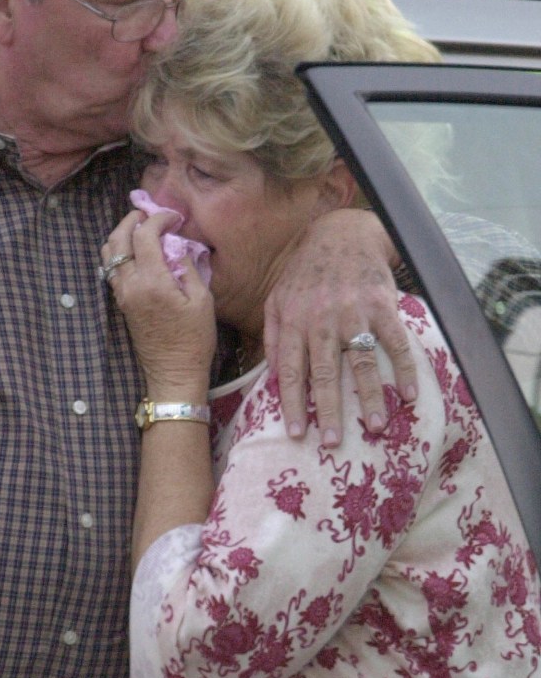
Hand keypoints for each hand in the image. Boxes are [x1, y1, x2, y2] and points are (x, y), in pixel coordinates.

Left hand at [103, 210, 215, 401]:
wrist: (174, 374)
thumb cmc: (194, 340)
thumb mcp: (202, 301)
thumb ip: (189, 267)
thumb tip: (179, 246)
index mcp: (152, 282)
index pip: (144, 236)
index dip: (158, 219)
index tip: (174, 217)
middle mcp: (130, 285)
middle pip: (118, 239)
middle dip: (133, 220)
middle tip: (151, 215)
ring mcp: (122, 295)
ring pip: (109, 253)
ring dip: (122, 235)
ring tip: (142, 230)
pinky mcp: (121, 303)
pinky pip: (112, 269)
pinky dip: (120, 253)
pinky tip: (138, 253)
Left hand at [264, 208, 417, 444]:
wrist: (342, 234)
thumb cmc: (306, 273)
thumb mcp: (277, 298)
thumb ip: (271, 335)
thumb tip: (270, 375)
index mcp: (293, 321)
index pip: (290, 370)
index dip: (293, 403)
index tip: (297, 433)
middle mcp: (321, 319)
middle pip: (325, 373)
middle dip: (329, 411)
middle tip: (333, 443)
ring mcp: (353, 312)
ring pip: (361, 362)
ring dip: (369, 398)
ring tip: (375, 428)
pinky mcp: (382, 305)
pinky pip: (394, 342)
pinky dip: (403, 369)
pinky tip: (408, 395)